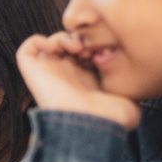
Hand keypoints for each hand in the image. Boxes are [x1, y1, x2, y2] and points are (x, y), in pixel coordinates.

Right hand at [17, 32, 140, 129]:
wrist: (92, 123)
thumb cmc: (112, 116)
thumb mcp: (130, 93)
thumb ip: (129, 79)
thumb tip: (132, 66)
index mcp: (85, 80)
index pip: (86, 51)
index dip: (95, 43)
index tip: (105, 49)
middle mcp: (66, 76)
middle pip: (69, 44)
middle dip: (81, 37)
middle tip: (91, 47)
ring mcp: (48, 73)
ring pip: (50, 43)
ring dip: (64, 37)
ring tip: (77, 48)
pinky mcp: (32, 71)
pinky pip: (28, 47)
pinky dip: (41, 40)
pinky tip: (60, 48)